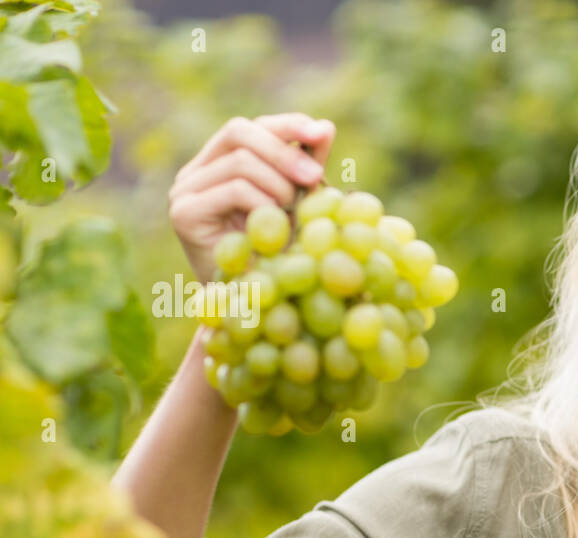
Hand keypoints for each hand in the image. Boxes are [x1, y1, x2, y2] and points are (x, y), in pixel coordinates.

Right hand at [168, 113, 334, 282]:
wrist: (254, 304)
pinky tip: (274, 228)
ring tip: (293, 213)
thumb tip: (326, 127)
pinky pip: (235, 189)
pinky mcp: (184, 213)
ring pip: (240, 161)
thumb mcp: (297, 205)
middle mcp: (195, 172)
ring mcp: (184, 191)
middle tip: (317, 178)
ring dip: (280, 185)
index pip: (251, 127)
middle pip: (239, 131)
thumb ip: (307, 168)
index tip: (323, 133)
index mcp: (218, 163)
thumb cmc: (276, 254)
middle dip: (285, 151)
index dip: (287, 124)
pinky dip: (266, 204)